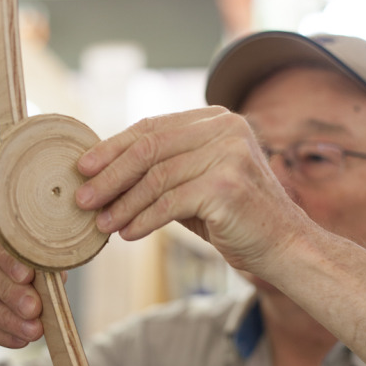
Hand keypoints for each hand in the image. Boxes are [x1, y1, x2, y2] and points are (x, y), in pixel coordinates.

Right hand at [0, 209, 43, 347]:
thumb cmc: (14, 279)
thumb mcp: (31, 269)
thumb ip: (40, 268)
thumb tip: (53, 277)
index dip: (7, 253)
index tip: (28, 276)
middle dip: (7, 288)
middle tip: (34, 309)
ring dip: (4, 317)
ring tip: (32, 331)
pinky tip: (16, 339)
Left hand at [76, 108, 304, 273]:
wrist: (283, 245)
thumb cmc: (235, 217)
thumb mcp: (197, 183)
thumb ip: (163, 170)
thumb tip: (103, 174)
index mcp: (216, 120)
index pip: (152, 127)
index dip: (113, 147)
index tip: (83, 167)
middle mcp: (224, 129)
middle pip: (149, 148)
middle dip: (109, 175)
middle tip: (82, 197)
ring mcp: (228, 155)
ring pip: (155, 178)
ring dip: (121, 203)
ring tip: (100, 223)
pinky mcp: (226, 187)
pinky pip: (169, 203)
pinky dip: (142, 220)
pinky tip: (127, 233)